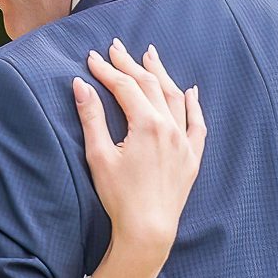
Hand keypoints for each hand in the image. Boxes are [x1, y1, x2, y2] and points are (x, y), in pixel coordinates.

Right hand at [74, 40, 205, 277]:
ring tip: (150, 56)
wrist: (148, 230)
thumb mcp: (99, 155)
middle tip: (117, 48)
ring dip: (161, 74)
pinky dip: (194, 105)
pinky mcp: (192, 157)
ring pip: (175, 98)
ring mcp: (184, 142)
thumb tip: (81, 85)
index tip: (92, 58)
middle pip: (149, 85)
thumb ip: (91, 117)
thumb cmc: (119, 196)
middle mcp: (169, 127)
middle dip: (131, 64)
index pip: (125, 86)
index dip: (107, 70)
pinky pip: (197, 124)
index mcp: (146, 124)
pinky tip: (190, 92)